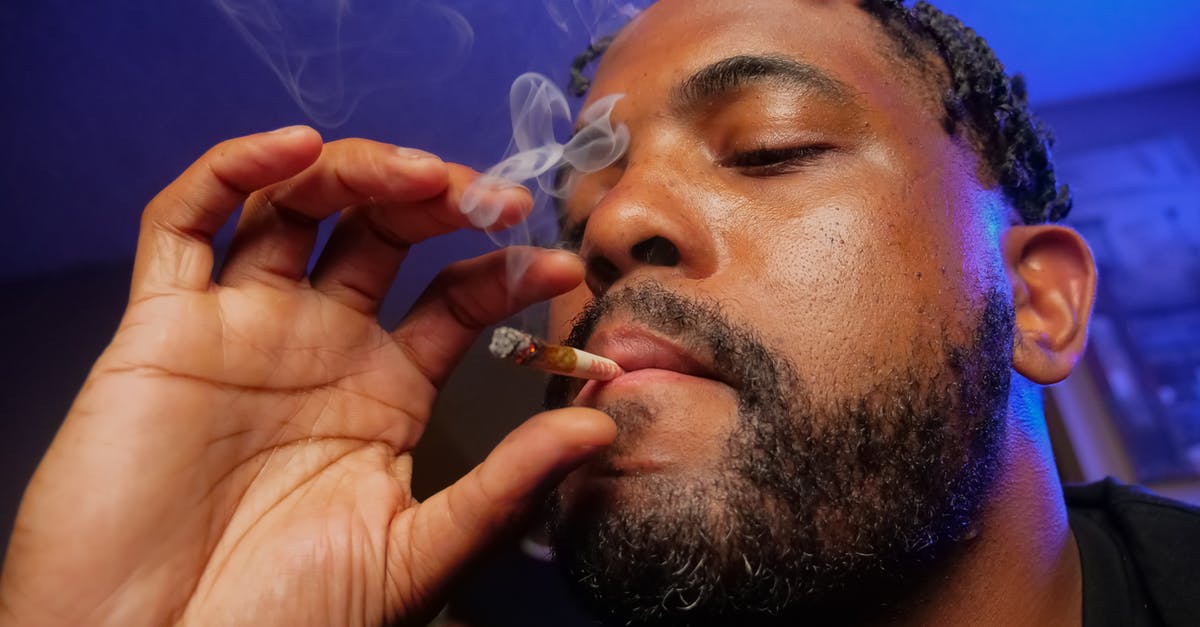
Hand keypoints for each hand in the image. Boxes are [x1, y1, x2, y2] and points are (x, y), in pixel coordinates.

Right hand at [0, 127, 614, 625]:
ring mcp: (241, 330)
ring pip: (294, 207)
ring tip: (418, 176)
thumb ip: (506, 487)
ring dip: (357, 169)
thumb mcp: (416, 554)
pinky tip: (294, 151)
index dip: (504, 271)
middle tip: (493, 199)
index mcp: (382, 392)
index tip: (558, 266)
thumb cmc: (283, 623)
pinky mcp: (162, 329)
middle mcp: (317, 347)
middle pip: (379, 232)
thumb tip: (600, 424)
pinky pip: (185, 223)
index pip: (454, 298)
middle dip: (438, 198)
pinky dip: (232, 172)